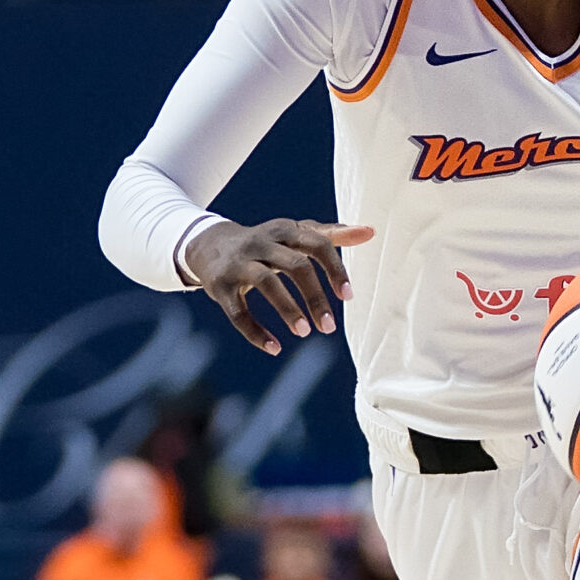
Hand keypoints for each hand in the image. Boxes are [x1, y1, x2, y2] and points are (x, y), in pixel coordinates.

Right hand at [184, 217, 375, 354]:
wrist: (209, 244)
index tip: (348, 297)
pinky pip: (238, 312)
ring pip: (267, 283)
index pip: (317, 244)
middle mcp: (261, 243)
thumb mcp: (294, 234)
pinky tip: (274, 348)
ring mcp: (239, 263)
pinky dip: (256, 332)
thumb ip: (330, 234)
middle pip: (295, 265)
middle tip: (328, 328)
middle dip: (315, 297)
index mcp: (284, 230)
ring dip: (289, 310)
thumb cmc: (265, 243)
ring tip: (305, 333)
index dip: (335, 269)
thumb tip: (371, 231)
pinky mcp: (221, 286)